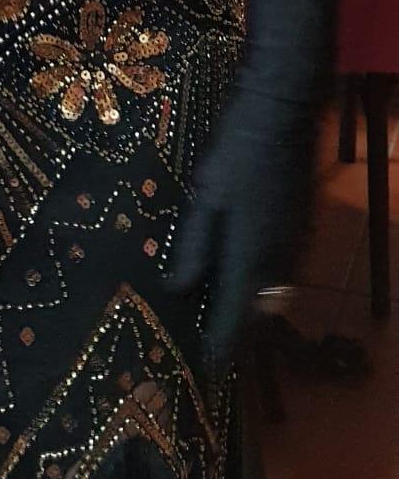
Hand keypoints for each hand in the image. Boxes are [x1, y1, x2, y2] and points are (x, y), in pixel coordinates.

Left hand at [169, 74, 316, 365]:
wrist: (283, 109)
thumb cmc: (235, 150)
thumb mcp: (205, 196)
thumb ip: (194, 247)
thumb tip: (177, 289)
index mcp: (251, 259)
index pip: (233, 321)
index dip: (217, 348)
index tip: (203, 369)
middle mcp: (279, 262)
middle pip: (256, 315)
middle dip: (232, 331)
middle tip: (203, 339)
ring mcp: (295, 244)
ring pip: (271, 294)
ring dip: (247, 306)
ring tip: (214, 308)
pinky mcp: (301, 227)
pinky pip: (279, 271)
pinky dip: (258, 281)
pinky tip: (236, 268)